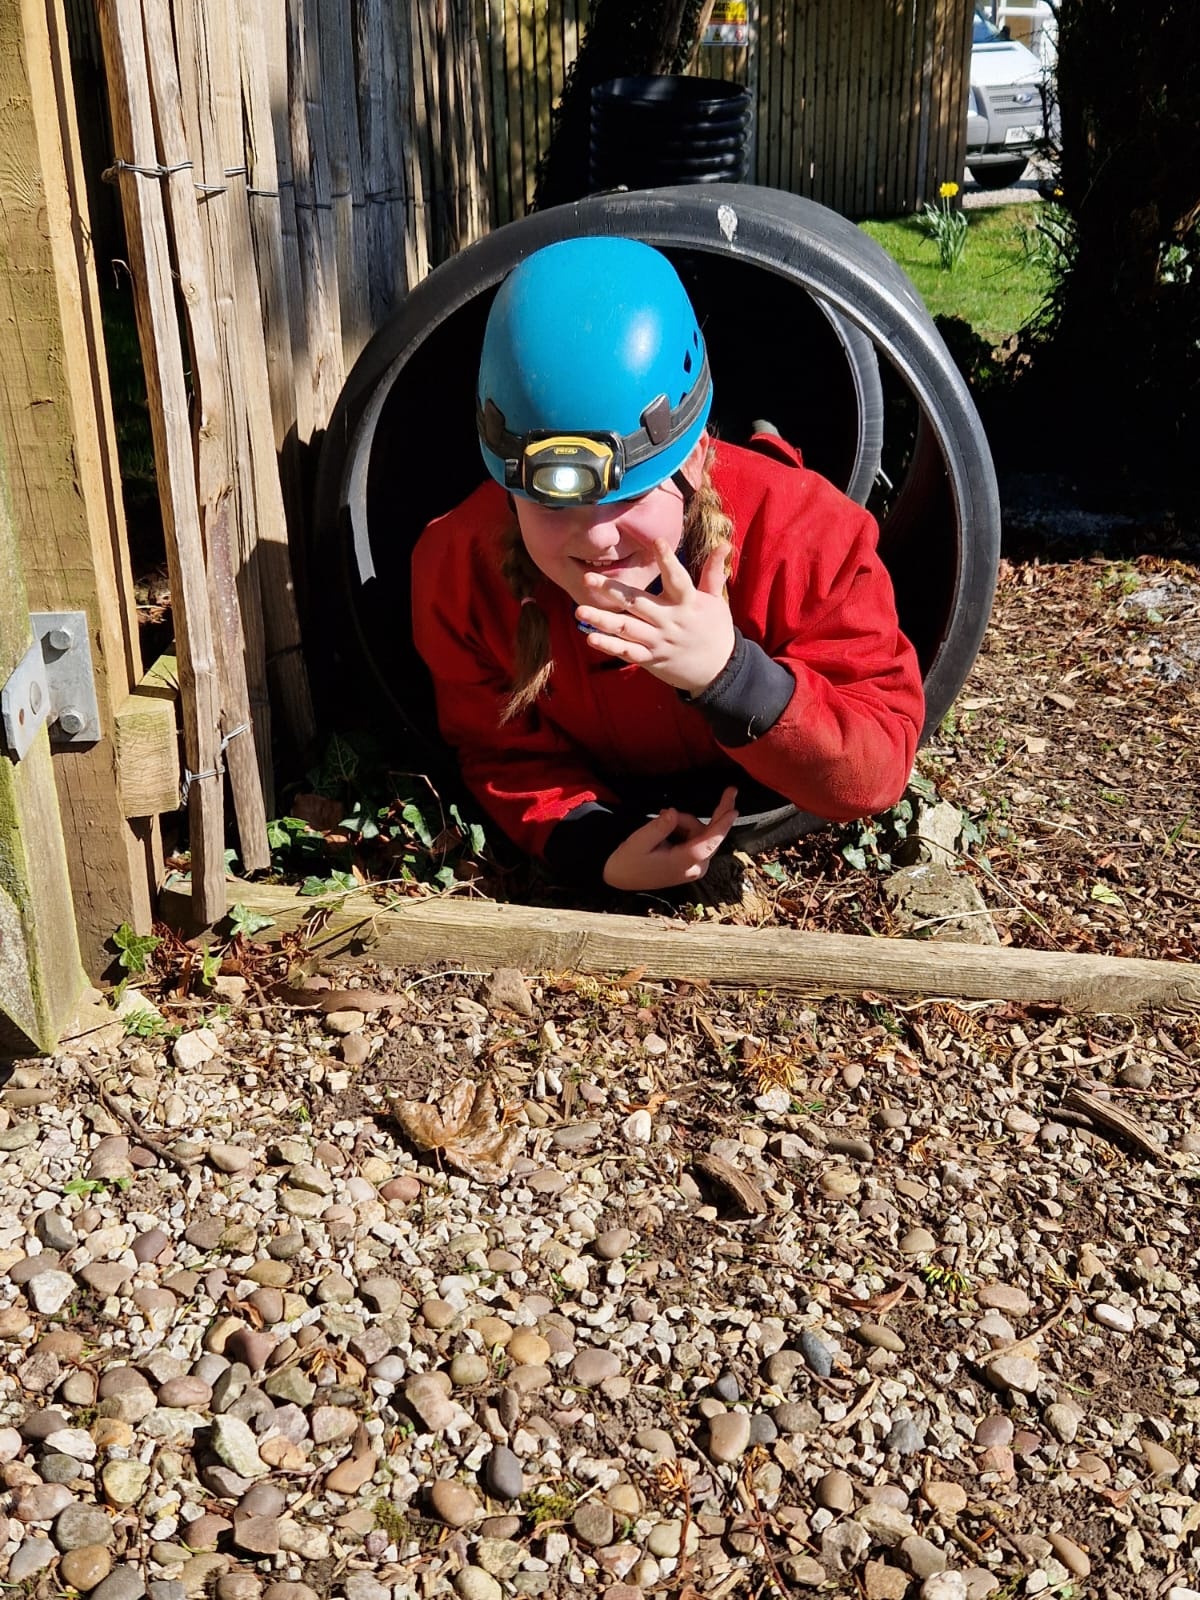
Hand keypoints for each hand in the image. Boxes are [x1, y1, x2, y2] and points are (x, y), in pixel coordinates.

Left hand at [575, 537, 734, 695]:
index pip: (678, 578)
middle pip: (638, 603)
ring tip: (579, 611)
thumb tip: (723, 543)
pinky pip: (627, 652)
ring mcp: (659, 642)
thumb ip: (713, 572)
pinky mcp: (651, 659)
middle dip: (612, 591)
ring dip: (602, 620)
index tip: (657, 542)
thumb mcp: (716, 600)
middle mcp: (670, 621)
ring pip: (626, 629)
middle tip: (588, 578)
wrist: (719, 671)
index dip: (668, 560)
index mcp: (688, 603)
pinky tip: (590, 637)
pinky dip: (609, 646)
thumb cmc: (716, 630)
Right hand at [602, 787, 738, 890]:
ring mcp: (695, 865)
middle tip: (731, 790)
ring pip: (701, 833)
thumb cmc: (628, 861)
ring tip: (662, 817)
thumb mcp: (638, 842)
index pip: (707, 843)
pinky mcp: (693, 862)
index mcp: (683, 863)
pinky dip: (685, 827)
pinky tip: (669, 825)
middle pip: (710, 835)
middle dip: (715, 814)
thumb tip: (673, 814)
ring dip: (684, 821)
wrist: (621, 877)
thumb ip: (658, 827)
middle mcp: (695, 867)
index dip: (721, 825)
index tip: (733, 810)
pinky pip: (696, 837)